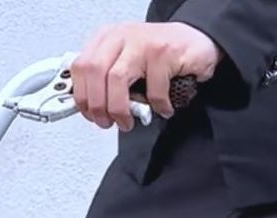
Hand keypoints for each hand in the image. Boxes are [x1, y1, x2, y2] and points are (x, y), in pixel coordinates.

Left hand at [71, 22, 220, 129]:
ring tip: (127, 122)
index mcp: (107, 38)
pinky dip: (157, 106)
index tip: (88, 114)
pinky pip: (153, 88)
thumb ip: (107, 78)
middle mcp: (121, 37)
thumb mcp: (126, 61)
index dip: (81, 96)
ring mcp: (142, 42)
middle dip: (97, 106)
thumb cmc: (161, 54)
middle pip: (93, 73)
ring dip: (119, 109)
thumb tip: (91, 106)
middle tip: (107, 122)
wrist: (196, 41)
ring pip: (115, 79)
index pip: (80, 66)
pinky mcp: (163, 52)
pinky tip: (163, 109)